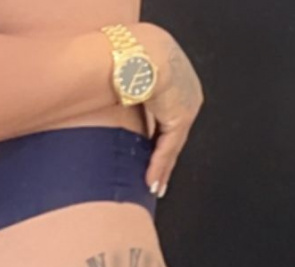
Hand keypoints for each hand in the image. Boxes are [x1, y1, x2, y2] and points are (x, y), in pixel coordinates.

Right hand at [134, 25, 203, 196]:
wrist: (133, 51)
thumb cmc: (123, 55)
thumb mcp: (125, 76)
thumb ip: (125, 95)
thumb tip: (107, 105)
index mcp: (175, 75)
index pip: (167, 112)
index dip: (157, 136)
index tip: (149, 151)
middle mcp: (187, 90)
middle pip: (173, 131)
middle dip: (164, 157)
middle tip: (156, 178)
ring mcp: (187, 104)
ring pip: (173, 143)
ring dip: (162, 168)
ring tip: (154, 187)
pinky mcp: (181, 117)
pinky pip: (169, 148)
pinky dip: (158, 167)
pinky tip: (150, 183)